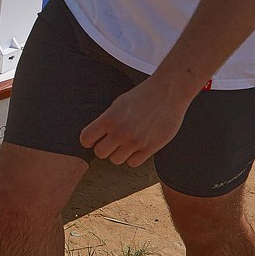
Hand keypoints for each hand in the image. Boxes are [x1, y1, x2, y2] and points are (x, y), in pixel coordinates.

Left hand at [80, 72, 198, 168]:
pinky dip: (134, 157)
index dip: (90, 140)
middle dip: (105, 147)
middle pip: (100, 153)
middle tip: (113, 140)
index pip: (86, 139)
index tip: (96, 138)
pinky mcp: (150, 148)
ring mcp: (136, 141)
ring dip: (119, 153)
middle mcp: (121, 132)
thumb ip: (107, 121)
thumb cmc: (143, 95)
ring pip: (115, 160)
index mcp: (110, 118)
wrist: (168, 92)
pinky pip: (133, 163)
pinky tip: (138, 146)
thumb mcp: (119, 104)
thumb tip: (96, 137)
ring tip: (127, 142)